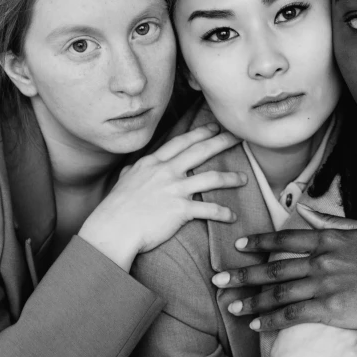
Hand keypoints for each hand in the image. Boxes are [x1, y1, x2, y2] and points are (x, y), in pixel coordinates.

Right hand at [80, 124, 245, 269]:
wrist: (112, 229)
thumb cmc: (115, 208)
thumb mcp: (122, 182)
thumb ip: (131, 173)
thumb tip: (129, 170)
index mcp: (153, 163)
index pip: (181, 142)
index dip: (200, 133)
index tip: (214, 127)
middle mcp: (166, 172)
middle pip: (200, 151)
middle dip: (222, 142)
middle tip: (238, 138)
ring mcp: (174, 189)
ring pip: (211, 178)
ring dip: (230, 177)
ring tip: (244, 178)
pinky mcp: (180, 210)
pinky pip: (209, 210)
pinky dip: (223, 212)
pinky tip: (232, 216)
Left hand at [213, 204, 356, 332]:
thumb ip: (332, 221)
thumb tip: (306, 211)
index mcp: (328, 239)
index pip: (285, 239)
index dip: (259, 243)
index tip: (239, 246)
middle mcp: (322, 261)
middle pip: (273, 268)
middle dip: (242, 274)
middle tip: (218, 279)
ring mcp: (325, 286)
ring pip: (278, 294)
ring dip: (251, 300)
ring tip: (231, 305)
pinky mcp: (330, 310)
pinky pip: (293, 315)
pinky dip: (272, 320)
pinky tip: (256, 324)